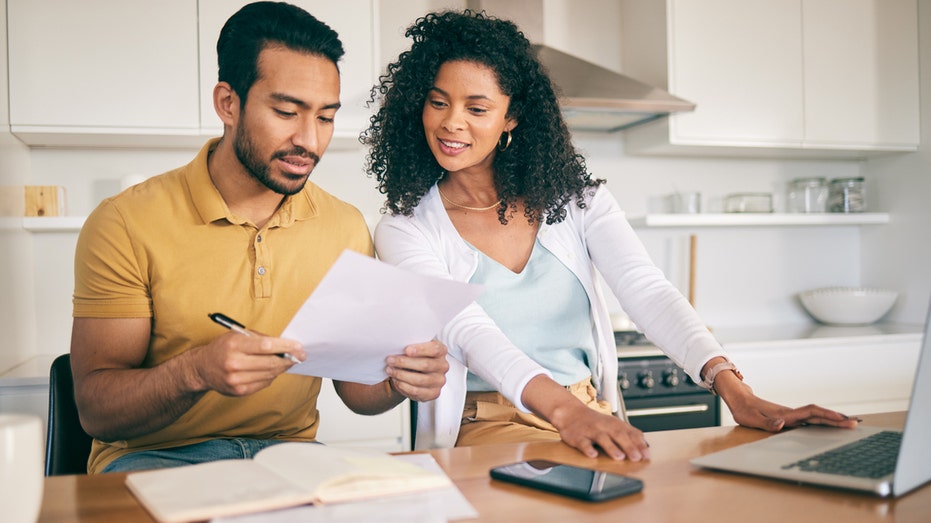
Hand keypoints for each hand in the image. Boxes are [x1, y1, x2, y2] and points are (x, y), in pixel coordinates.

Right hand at [191, 331, 304, 396]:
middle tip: (300, 355)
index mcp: (235, 345)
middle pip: (270, 363)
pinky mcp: (239, 391)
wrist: (202, 368)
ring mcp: (236, 380)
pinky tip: (273, 370)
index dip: (285, 346)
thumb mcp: (237, 335)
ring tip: (288, 361)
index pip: (266, 346)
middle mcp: (234, 363)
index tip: (298, 346)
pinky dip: (271, 376)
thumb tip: (285, 344)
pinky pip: (263, 383)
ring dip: (282, 368)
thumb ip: (260, 338)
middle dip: (289, 359)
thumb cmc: (223, 348)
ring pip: (269, 374)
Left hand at [385, 340, 448, 401]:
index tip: (406, 350)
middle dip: (404, 362)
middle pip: (425, 365)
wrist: (415, 372)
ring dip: (401, 375)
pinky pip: (416, 391)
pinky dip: (403, 386)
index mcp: (441, 351)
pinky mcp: (433, 393)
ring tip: (390, 370)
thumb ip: (411, 345)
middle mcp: (443, 366)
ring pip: (419, 380)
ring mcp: (439, 381)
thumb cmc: (415, 356)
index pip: (435, 349)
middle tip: (390, 360)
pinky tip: (396, 380)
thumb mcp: (415, 347)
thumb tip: (397, 346)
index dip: (421, 349)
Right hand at [552, 403, 649, 460]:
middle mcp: (604, 426)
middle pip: (618, 435)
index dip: (639, 444)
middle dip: (628, 446)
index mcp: (614, 424)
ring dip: (611, 447)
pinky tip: (593, 455)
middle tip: (637, 458)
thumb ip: (629, 434)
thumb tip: (646, 445)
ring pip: (602, 438)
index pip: (630, 433)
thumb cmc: (594, 422)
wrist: (570, 412)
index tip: (646, 456)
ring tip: (619, 457)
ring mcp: (591, 431)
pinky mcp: (577, 436)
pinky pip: (583, 443)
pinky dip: (588, 449)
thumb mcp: (613, 424)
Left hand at [714, 372, 859, 431]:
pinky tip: (828, 425)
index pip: (810, 413)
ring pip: (815, 416)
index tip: (842, 419)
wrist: (739, 399)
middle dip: (836, 419)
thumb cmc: (744, 410)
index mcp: (786, 414)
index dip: (826, 415)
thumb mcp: (751, 419)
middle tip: (855, 423)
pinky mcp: (789, 417)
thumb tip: (783, 424)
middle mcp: (791, 413)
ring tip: (848, 423)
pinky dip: (822, 421)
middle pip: (818, 415)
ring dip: (831, 419)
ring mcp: (791, 415)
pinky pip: (809, 419)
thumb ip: (767, 422)